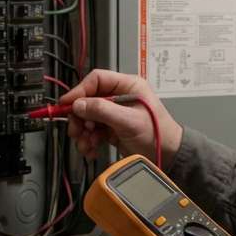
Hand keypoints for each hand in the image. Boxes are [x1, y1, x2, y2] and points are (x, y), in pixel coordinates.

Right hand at [61, 69, 182, 165]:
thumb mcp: (128, 120)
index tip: (67, 104)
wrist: (168, 156)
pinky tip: (92, 149)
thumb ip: (102, 110)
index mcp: (128, 86)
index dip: (80, 91)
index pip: (97, 80)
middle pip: (88, 100)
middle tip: (77, 130)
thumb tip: (79, 104)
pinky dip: (88, 140)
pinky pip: (92, 130)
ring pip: (88, 117)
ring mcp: (115, 113)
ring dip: (83, 132)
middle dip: (80, 117)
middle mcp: (120, 97)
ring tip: (86, 144)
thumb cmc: (157, 134)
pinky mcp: (112, 128)